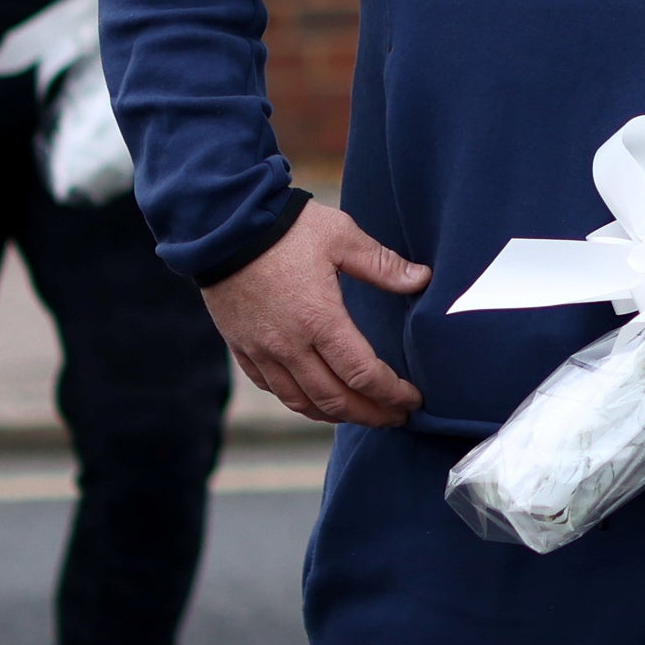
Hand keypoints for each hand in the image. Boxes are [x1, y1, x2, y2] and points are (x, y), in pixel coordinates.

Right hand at [200, 200, 432, 426]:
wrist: (222, 226)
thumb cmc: (286, 229)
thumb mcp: (342, 237)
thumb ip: (383, 264)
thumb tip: (422, 279)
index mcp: (319, 320)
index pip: (363, 374)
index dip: (392, 393)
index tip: (412, 400)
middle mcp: (289, 345)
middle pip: (335, 400)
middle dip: (370, 414)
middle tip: (395, 418)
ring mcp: (262, 351)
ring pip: (301, 402)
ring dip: (335, 415)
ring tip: (361, 413)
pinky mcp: (242, 348)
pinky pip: (272, 388)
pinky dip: (299, 401)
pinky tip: (316, 398)